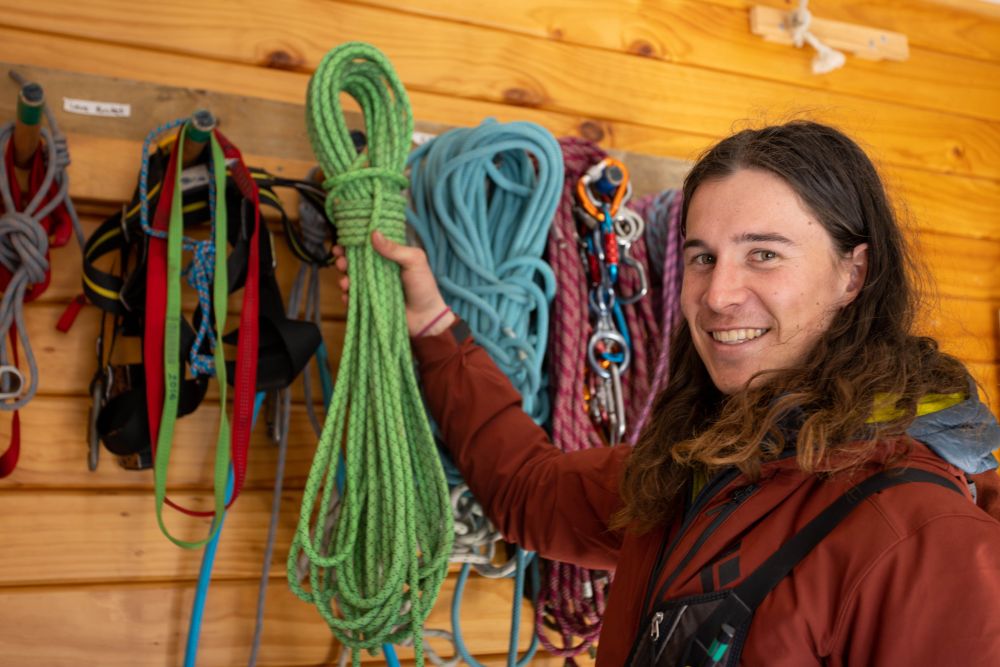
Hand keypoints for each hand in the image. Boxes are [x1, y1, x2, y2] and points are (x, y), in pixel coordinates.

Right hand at [333, 231, 455, 336]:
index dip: (354, 242)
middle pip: (355, 262)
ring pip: (351, 280)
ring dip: (344, 279)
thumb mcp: (414, 261)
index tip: (343, 241)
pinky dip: (348, 297)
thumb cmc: (423, 286)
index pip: (367, 245)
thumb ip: (395, 249)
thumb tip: (374, 234)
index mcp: (388, 256)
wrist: (426, 317)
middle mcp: (377, 270)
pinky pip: (354, 299)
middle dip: (344, 260)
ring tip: (345, 282)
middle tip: (341, 262)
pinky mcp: (369, 302)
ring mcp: (372, 287)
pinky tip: (348, 297)